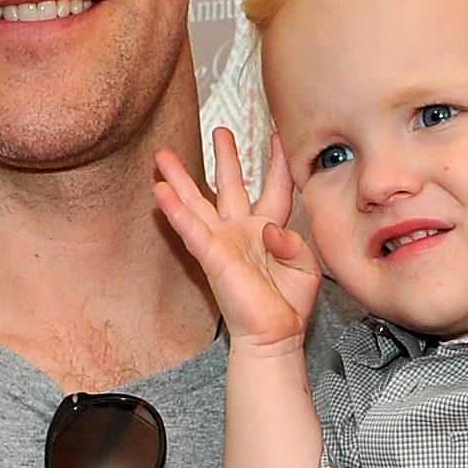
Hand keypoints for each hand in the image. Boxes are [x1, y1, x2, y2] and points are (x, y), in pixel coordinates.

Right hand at [154, 129, 320, 356]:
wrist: (274, 337)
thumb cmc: (289, 305)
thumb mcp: (307, 267)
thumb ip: (295, 242)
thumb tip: (272, 232)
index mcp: (270, 229)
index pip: (276, 187)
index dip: (277, 161)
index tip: (278, 135)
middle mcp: (243, 230)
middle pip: (231, 185)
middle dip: (224, 157)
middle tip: (219, 131)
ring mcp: (224, 242)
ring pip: (198, 203)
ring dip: (181, 179)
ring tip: (163, 155)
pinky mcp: (211, 256)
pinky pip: (190, 228)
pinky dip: (175, 210)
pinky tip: (160, 191)